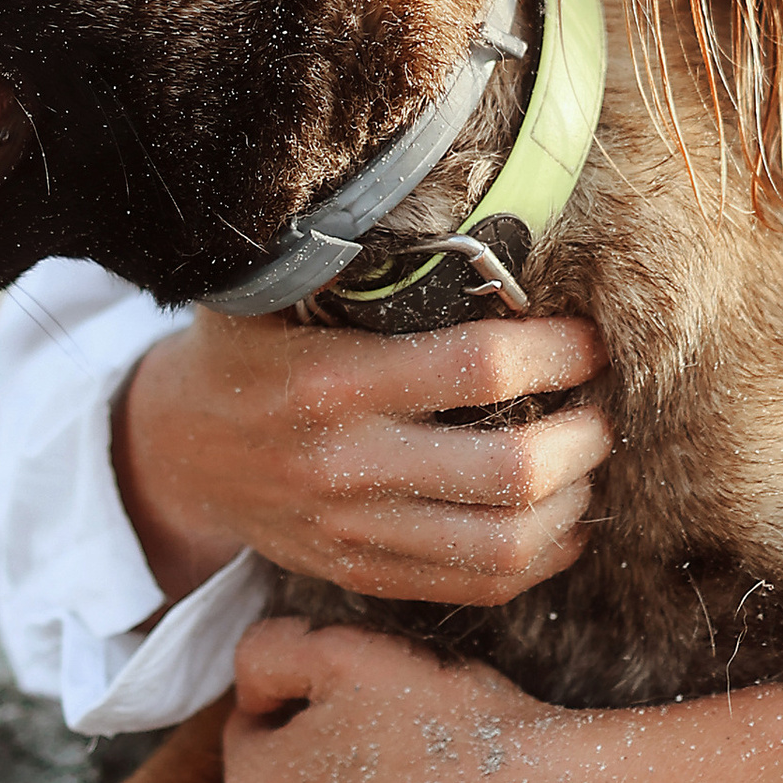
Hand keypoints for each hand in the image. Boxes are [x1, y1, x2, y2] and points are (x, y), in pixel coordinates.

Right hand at [112, 304, 608, 606]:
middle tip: (606, 402)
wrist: (177, 455)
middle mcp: (350, 465)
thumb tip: (440, 196)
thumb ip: (345, 257)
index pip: (480, 369)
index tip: (588, 337)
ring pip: (507, 544)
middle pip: (513, 470)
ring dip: (575, 501)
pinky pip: (478, 586)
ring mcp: (359, 533)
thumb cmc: (242, 351)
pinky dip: (542, 557)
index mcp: (334, 381)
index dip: (556, 352)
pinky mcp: (366, 575)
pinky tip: (565, 518)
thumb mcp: (269, 290)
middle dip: (585, 435)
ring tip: (591, 457)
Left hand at [224, 619, 602, 782]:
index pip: (252, 723)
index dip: (304, 692)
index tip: (359, 689)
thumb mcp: (341, 650)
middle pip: (286, 779)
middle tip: (393, 722)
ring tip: (420, 767)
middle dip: (325, 749)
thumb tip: (250, 686)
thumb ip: (266, 653)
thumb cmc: (444, 725)